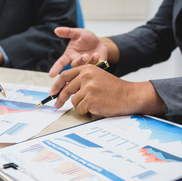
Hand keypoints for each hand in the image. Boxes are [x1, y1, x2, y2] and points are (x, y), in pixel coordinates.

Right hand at [49, 27, 113, 76]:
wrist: (100, 43)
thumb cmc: (87, 39)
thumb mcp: (77, 33)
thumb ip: (67, 32)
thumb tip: (56, 30)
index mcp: (69, 55)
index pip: (60, 63)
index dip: (56, 68)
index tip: (51, 75)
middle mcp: (76, 61)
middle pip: (74, 66)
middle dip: (79, 61)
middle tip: (85, 56)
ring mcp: (85, 65)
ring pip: (84, 67)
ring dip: (89, 61)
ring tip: (94, 55)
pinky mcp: (94, 67)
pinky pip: (94, 67)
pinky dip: (96, 61)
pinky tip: (98, 55)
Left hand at [50, 65, 166, 116]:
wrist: (129, 95)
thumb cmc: (114, 89)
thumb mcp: (97, 77)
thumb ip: (82, 79)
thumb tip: (64, 89)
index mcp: (87, 69)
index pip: (65, 76)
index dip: (56, 85)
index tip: (52, 92)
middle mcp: (86, 76)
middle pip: (66, 89)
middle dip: (60, 99)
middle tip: (57, 105)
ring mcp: (88, 88)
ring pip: (74, 101)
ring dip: (81, 106)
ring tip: (93, 104)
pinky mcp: (90, 99)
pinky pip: (80, 109)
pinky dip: (86, 111)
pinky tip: (97, 107)